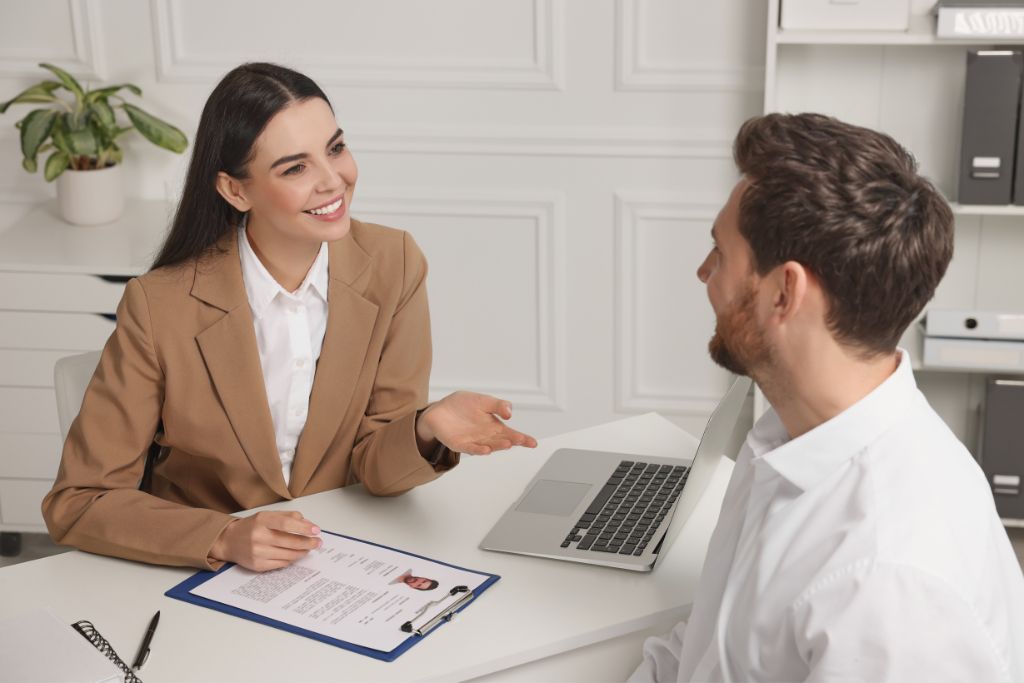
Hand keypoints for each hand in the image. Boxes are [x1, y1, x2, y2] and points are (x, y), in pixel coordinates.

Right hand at [209, 510, 320, 571]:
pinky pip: (281, 564)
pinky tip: (294, 554)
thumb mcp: (268, 515)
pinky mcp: (257, 565)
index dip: (304, 528)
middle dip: (308, 543)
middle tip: (318, 542)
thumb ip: (288, 517)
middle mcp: (259, 537)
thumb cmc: (252, 527)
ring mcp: (258, 553)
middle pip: (290, 542)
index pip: (287, 524)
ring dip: (302, 552)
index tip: (316, 530)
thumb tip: (308, 524)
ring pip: (288, 555)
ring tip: (308, 548)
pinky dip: (291, 559)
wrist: (229, 541)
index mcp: (262, 521)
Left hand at [416, 391, 537, 454]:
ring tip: (507, 444)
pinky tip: (486, 449)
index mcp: (494, 426)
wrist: (439, 410)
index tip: (532, 442)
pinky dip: (478, 450)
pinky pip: (470, 448)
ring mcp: (474, 442)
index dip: (522, 439)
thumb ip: (498, 405)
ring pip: (489, 446)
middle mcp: (486, 436)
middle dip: (512, 441)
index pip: (511, 434)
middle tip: (521, 440)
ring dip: (498, 446)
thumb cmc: (462, 406)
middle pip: (502, 441)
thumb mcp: (483, 400)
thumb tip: (510, 412)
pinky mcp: (460, 444)